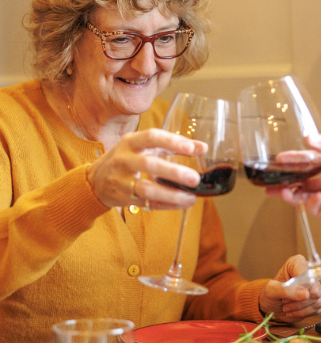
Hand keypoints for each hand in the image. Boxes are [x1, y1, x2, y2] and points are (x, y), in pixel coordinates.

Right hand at [86, 128, 206, 208]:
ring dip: (170, 194)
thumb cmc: (127, 159)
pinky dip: (166, 205)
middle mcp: (124, 159)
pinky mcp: (124, 198)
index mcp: (130, 142)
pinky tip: (182, 204)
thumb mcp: (145, 147)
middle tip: (194, 178)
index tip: (192, 148)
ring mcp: (121, 180)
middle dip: (173, 172)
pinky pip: (148, 203)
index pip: (152, 137)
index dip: (172, 142)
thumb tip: (202, 147)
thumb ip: (172, 146)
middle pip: (149, 164)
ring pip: (146, 189)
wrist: (96, 180)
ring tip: (191, 198)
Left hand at [259, 254, 320, 321]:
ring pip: (318, 300)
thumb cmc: (271, 293)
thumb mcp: (271, 290)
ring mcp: (319, 284)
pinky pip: (319, 308)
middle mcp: (311, 271)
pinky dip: (304, 313)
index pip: (307, 274)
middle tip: (284, 301)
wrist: (273, 304)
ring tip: (287, 307)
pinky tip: (294, 311)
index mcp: (298, 262)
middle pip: (315, 290)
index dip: (300, 287)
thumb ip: (286, 290)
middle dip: (298, 300)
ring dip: (300, 308)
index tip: (287, 295)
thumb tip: (306, 294)